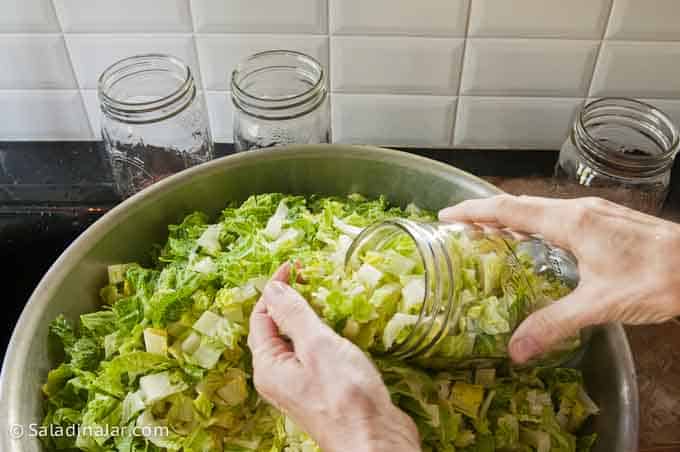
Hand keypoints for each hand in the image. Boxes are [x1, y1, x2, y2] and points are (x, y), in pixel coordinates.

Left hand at [247, 263, 419, 451]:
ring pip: (300, 342)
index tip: (293, 266)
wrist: (377, 441)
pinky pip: (318, 354)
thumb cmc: (345, 395)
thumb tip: (272, 288)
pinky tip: (342, 327)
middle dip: (291, 301)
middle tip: (310, 276)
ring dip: (311, 317)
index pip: (261, 317)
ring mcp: (303, 384)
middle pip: (277, 329)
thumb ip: (293, 314)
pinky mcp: (326, 389)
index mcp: (269, 367)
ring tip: (327, 296)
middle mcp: (280, 377)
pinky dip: (326, 335)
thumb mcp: (317, 346)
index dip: (274, 289)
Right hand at [440, 195, 679, 363]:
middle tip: (459, 228)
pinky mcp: (605, 222)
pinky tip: (536, 246)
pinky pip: (557, 218)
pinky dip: (534, 226)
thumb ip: (554, 324)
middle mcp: (578, 210)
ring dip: (510, 219)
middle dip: (485, 214)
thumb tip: (515, 349)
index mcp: (569, 222)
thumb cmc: (657, 278)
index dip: (474, 211)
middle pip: (520, 206)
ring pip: (540, 211)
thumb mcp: (600, 305)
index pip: (509, 210)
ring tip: (488, 236)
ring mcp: (594, 213)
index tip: (446, 216)